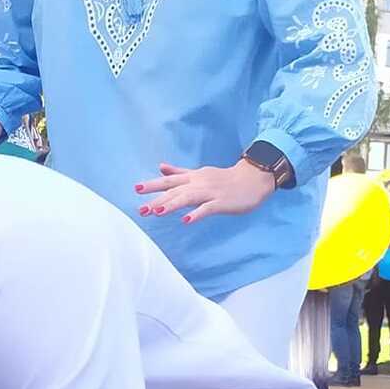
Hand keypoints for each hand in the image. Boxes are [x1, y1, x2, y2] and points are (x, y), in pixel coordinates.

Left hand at [134, 159, 274, 224]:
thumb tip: (160, 167)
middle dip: (157, 200)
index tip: (136, 189)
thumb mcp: (200, 173)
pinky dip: (197, 214)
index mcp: (193, 177)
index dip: (153, 184)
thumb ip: (180, 172)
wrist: (253, 179)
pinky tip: (186, 221)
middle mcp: (199, 183)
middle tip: (141, 209)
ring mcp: (210, 193)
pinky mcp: (222, 203)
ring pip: (188, 198)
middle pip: (175, 190)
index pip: (170, 180)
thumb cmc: (225, 178)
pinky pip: (207, 208)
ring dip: (171, 205)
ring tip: (156, 213)